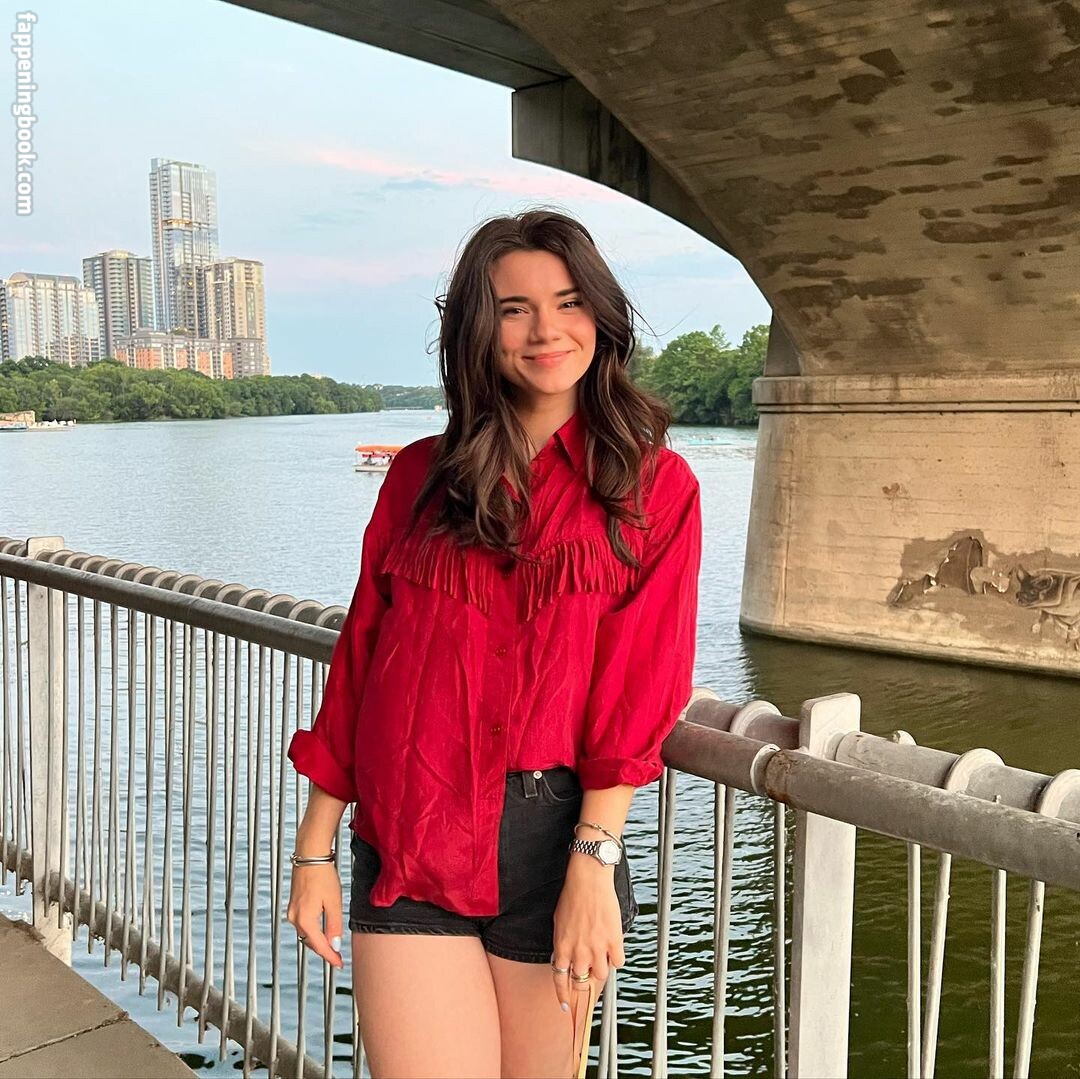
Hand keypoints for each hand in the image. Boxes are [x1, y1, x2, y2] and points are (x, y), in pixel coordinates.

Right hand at [286, 862, 344, 968]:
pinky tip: (322, 930)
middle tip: (338, 958)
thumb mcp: (334, 902)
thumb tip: (334, 945)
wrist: (310, 855)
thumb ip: (334, 925)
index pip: (319, 946)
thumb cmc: (323, 875)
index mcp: (305, 920)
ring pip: (306, 934)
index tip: (340, 964)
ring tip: (332, 946)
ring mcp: (292, 911)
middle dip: (324, 950)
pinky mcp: (293, 905)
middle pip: (311, 942)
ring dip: (318, 941)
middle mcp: (295, 918)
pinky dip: (313, 930)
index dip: (330, 957)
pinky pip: (304, 924)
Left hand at [550, 854, 624, 1011]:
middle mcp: (579, 951)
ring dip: (601, 969)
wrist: (589, 880)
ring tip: (601, 955)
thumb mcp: (558, 922)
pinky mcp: (614, 940)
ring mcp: (597, 947)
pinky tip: (613, 947)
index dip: (563, 996)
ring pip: (601, 975)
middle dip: (584, 979)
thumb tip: (566, 959)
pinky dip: (615, 958)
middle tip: (588, 970)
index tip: (565, 1006)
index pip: (560, 980)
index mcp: (562, 946)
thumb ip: (562, 944)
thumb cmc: (572, 897)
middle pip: (582, 981)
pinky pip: (618, 962)